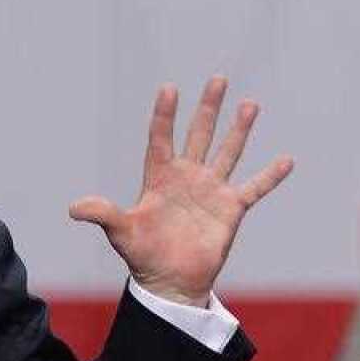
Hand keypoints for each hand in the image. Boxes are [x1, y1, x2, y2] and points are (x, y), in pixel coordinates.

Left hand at [69, 76, 293, 306]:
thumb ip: (102, 214)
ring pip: (227, 153)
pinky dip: (270, 176)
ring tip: (250, 104)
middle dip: (208, 108)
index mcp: (159, 178)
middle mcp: (186, 178)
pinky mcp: (230, 209)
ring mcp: (210, 191)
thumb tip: (73, 208)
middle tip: (218, 79)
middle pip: (198, 135)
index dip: (165, 115)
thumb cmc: (143, 256)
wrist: (170, 281)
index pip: (161, 139)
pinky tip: (286, 160)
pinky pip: (254, 188)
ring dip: (239, 130)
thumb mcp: (121, 232)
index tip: (169, 88)